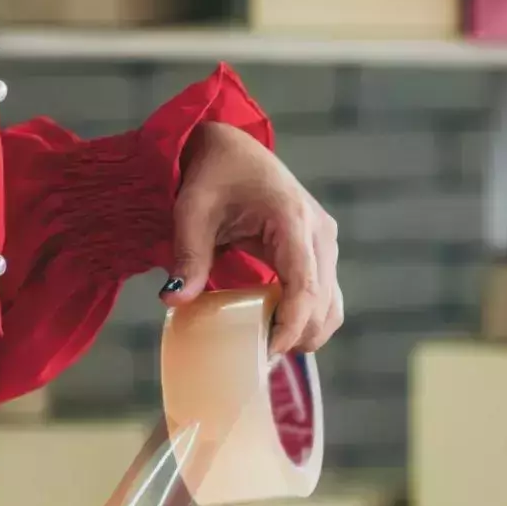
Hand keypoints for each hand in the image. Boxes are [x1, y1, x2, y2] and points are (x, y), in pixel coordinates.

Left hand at [162, 121, 343, 355]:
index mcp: (292, 219)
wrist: (232, 147)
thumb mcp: (192, 211)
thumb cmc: (212, 173)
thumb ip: (189, 256)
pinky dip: (308, 318)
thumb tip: (174, 300)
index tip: (269, 351)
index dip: (291, 325)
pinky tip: (279, 328)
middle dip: (299, 336)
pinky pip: (325, 295)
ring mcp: (325, 241)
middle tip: (261, 359)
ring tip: (270, 347)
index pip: (305, 285)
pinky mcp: (320, 250)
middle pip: (324, 302)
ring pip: (332, 304)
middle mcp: (319, 232)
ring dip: (307, 331)